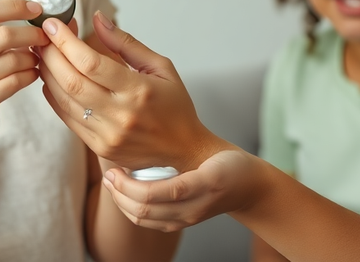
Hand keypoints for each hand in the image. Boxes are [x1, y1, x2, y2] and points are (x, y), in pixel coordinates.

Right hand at [0, 0, 47, 149]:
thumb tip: (27, 12)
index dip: (15, 6)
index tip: (37, 8)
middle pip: (3, 34)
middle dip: (31, 34)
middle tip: (46, 36)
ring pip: (13, 59)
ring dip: (33, 57)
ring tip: (37, 59)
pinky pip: (15, 81)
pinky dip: (30, 75)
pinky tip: (33, 74)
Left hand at [38, 11, 230, 170]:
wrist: (184, 149)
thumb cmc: (174, 106)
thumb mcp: (160, 67)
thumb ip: (125, 43)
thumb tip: (97, 18)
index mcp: (138, 90)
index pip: (90, 62)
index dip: (66, 41)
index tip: (54, 24)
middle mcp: (121, 115)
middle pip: (71, 81)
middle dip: (50, 54)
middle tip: (43, 37)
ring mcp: (108, 135)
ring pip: (64, 100)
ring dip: (47, 74)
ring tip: (43, 54)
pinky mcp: (99, 147)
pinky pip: (66, 118)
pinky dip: (53, 96)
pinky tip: (51, 79)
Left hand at [101, 149, 260, 231]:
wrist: (251, 188)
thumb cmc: (232, 165)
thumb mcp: (215, 155)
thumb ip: (189, 153)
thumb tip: (150, 136)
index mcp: (199, 188)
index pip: (154, 194)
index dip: (127, 184)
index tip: (114, 169)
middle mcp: (190, 209)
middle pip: (144, 210)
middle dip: (119, 194)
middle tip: (108, 175)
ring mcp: (185, 219)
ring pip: (143, 219)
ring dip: (122, 203)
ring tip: (111, 183)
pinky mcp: (182, 222)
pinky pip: (150, 222)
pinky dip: (132, 210)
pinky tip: (124, 194)